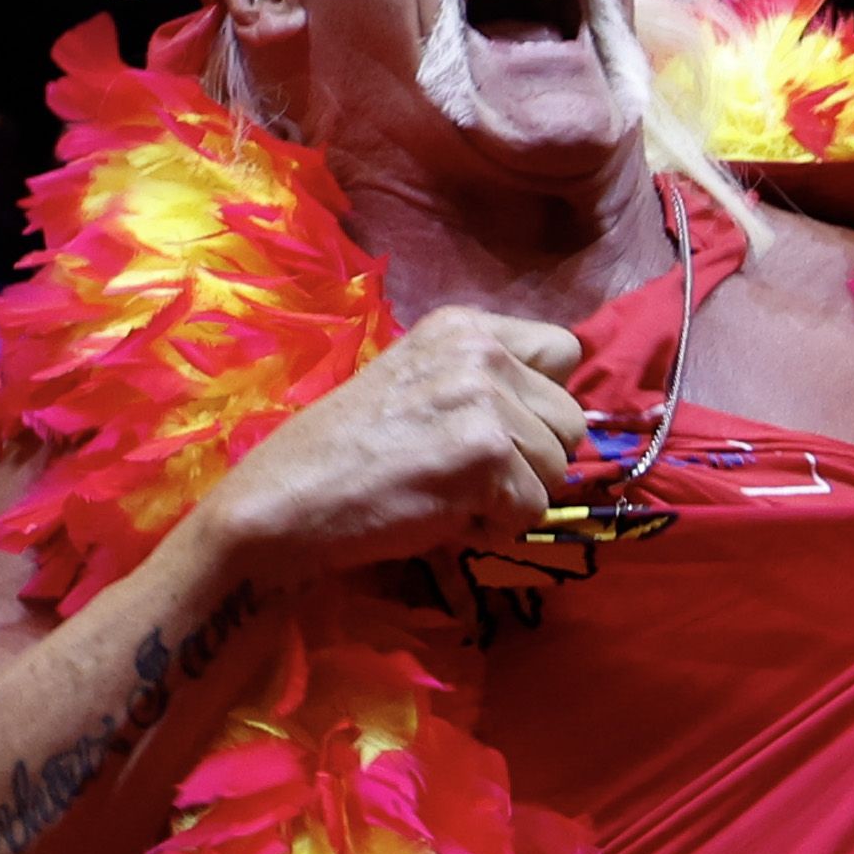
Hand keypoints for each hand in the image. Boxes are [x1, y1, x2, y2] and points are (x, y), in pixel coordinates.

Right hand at [181, 304, 589, 600]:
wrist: (283, 503)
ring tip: (449, 493)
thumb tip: (552, 417)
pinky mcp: (485, 456)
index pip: (563, 351)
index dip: (541, 402)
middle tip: (468, 475)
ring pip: (558, 468)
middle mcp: (481, 350)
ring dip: (513, 496)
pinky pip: (533, 509)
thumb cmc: (342, 453)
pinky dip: (495, 527)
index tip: (502, 429)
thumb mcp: (415, 382)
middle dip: (532, 458)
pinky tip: (443, 515)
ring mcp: (485, 401)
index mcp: (463, 326)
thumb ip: (480, 383)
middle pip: (570, 417)